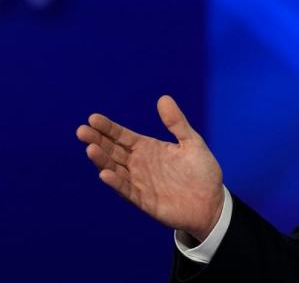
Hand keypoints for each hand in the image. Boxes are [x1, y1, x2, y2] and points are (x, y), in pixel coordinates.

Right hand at [76, 95, 224, 241]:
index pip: (122, 136)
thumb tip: (163, 98)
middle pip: (113, 150)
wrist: (212, 202)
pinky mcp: (144, 200)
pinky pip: (127, 190)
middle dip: (97, 140)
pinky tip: (106, 174)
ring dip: (102, 160)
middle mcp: (139, 164)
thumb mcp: (192, 142)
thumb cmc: (202, 172)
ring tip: (91, 149)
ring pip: (115, 169)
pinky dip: (116, 183)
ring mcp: (139, 182)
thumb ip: (177, 122)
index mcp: (148, 148)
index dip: (108, 127)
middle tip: (82, 130)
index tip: (93, 118)